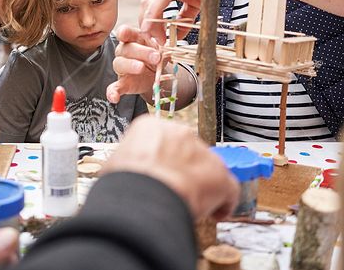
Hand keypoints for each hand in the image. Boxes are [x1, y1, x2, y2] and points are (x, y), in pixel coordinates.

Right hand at [104, 115, 238, 220]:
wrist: (144, 196)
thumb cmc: (125, 184)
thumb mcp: (115, 166)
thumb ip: (127, 165)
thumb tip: (123, 177)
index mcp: (151, 127)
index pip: (161, 141)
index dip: (161, 162)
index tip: (159, 175)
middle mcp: (179, 134)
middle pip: (186, 153)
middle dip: (182, 172)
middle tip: (173, 191)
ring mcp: (202, 152)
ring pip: (207, 169)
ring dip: (201, 187)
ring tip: (189, 206)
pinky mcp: (220, 174)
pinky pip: (228, 189)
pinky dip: (223, 203)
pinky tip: (214, 214)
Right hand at [107, 25, 160, 102]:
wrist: (157, 72)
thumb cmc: (156, 55)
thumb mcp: (162, 48)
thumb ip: (162, 46)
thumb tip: (167, 49)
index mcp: (134, 38)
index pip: (125, 32)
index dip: (124, 32)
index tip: (125, 34)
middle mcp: (124, 51)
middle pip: (126, 48)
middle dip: (141, 52)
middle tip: (156, 57)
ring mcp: (122, 67)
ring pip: (120, 64)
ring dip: (130, 65)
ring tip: (141, 68)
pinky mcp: (122, 82)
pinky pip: (114, 87)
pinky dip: (113, 92)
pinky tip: (114, 98)